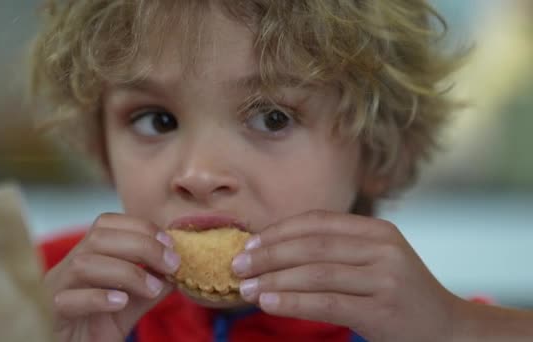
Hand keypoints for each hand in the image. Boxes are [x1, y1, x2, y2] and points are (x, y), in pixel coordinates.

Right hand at [45, 213, 180, 341]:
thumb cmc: (98, 327)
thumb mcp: (132, 302)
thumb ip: (152, 283)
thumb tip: (179, 265)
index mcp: (86, 256)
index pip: (106, 223)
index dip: (140, 227)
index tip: (169, 243)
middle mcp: (67, 267)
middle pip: (98, 237)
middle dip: (141, 245)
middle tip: (171, 264)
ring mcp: (56, 289)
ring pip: (84, 265)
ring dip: (127, 273)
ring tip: (152, 289)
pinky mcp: (50, 314)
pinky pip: (68, 300)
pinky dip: (99, 298)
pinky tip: (121, 303)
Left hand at [232, 210, 459, 341]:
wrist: (448, 329)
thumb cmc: (399, 294)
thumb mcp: (375, 260)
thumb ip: (336, 250)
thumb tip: (275, 249)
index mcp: (377, 230)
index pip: (317, 221)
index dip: (278, 231)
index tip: (249, 243)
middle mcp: (383, 249)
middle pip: (311, 245)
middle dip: (268, 255)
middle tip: (238, 265)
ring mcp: (384, 279)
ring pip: (315, 273)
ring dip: (273, 280)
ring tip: (246, 288)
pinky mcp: (382, 311)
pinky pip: (326, 303)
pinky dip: (292, 302)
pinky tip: (268, 303)